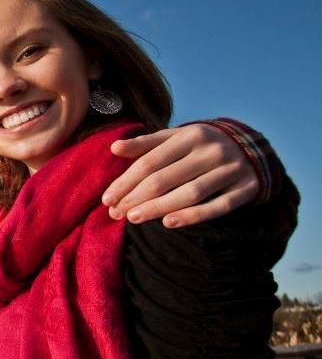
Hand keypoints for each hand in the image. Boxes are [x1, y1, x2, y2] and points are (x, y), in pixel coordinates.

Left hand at [102, 124, 258, 227]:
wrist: (251, 147)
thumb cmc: (199, 146)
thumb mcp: (175, 139)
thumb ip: (145, 144)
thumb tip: (114, 147)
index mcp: (191, 135)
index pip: (150, 162)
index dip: (125, 181)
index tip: (107, 199)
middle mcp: (212, 150)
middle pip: (166, 179)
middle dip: (136, 198)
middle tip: (116, 214)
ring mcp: (231, 169)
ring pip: (190, 193)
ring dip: (158, 208)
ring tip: (134, 219)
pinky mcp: (246, 188)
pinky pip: (218, 207)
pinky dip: (193, 216)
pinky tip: (168, 223)